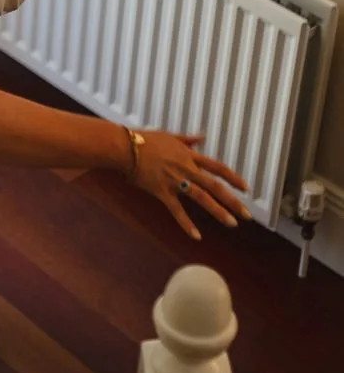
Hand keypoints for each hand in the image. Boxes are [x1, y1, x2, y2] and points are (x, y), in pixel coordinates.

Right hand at [131, 131, 250, 239]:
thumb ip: (188, 140)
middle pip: (215, 186)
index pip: (217, 168)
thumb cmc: (143, 140)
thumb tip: (202, 137)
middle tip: (247, 215)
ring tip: (232, 223)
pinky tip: (196, 236)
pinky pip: (176, 210)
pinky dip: (186, 223)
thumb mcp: (169, 136)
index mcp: (189, 156)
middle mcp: (186, 169)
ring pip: (202, 197)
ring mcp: (175, 181)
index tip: (246, 188)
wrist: (124, 147)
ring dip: (218, 211)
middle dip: (233, 201)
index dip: (234, 178)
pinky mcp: (162, 191)